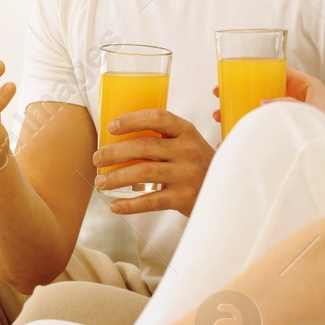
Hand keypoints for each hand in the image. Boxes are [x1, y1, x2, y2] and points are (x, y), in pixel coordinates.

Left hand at [90, 109, 213, 215]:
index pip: (157, 118)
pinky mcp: (183, 198)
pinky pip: (150, 201)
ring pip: (142, 172)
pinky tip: (114, 206)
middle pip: (143, 146)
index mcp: (186, 131)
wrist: (226, 192)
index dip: (131, 120)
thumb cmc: (197, 164)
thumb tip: (119, 137)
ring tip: (100, 182)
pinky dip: (129, 205)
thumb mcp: (187, 144)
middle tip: (97, 158)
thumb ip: (163, 138)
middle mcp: (187, 151)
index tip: (111, 127)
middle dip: (114, 152)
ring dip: (116, 177)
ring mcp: (186, 175)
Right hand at [212, 68, 324, 136]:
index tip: (230, 71)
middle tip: (218, 95)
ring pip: (258, 109)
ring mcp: (291, 116)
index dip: (252, 68)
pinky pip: (263, 126)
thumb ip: (286, 105)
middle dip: (238, 92)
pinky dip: (248, 129)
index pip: (276, 69)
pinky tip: (230, 136)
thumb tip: (259, 103)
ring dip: (238, 111)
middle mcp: (297, 98)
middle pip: (261, 88)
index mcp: (306, 86)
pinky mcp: (286, 132)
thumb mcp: (309, 113)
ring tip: (219, 117)